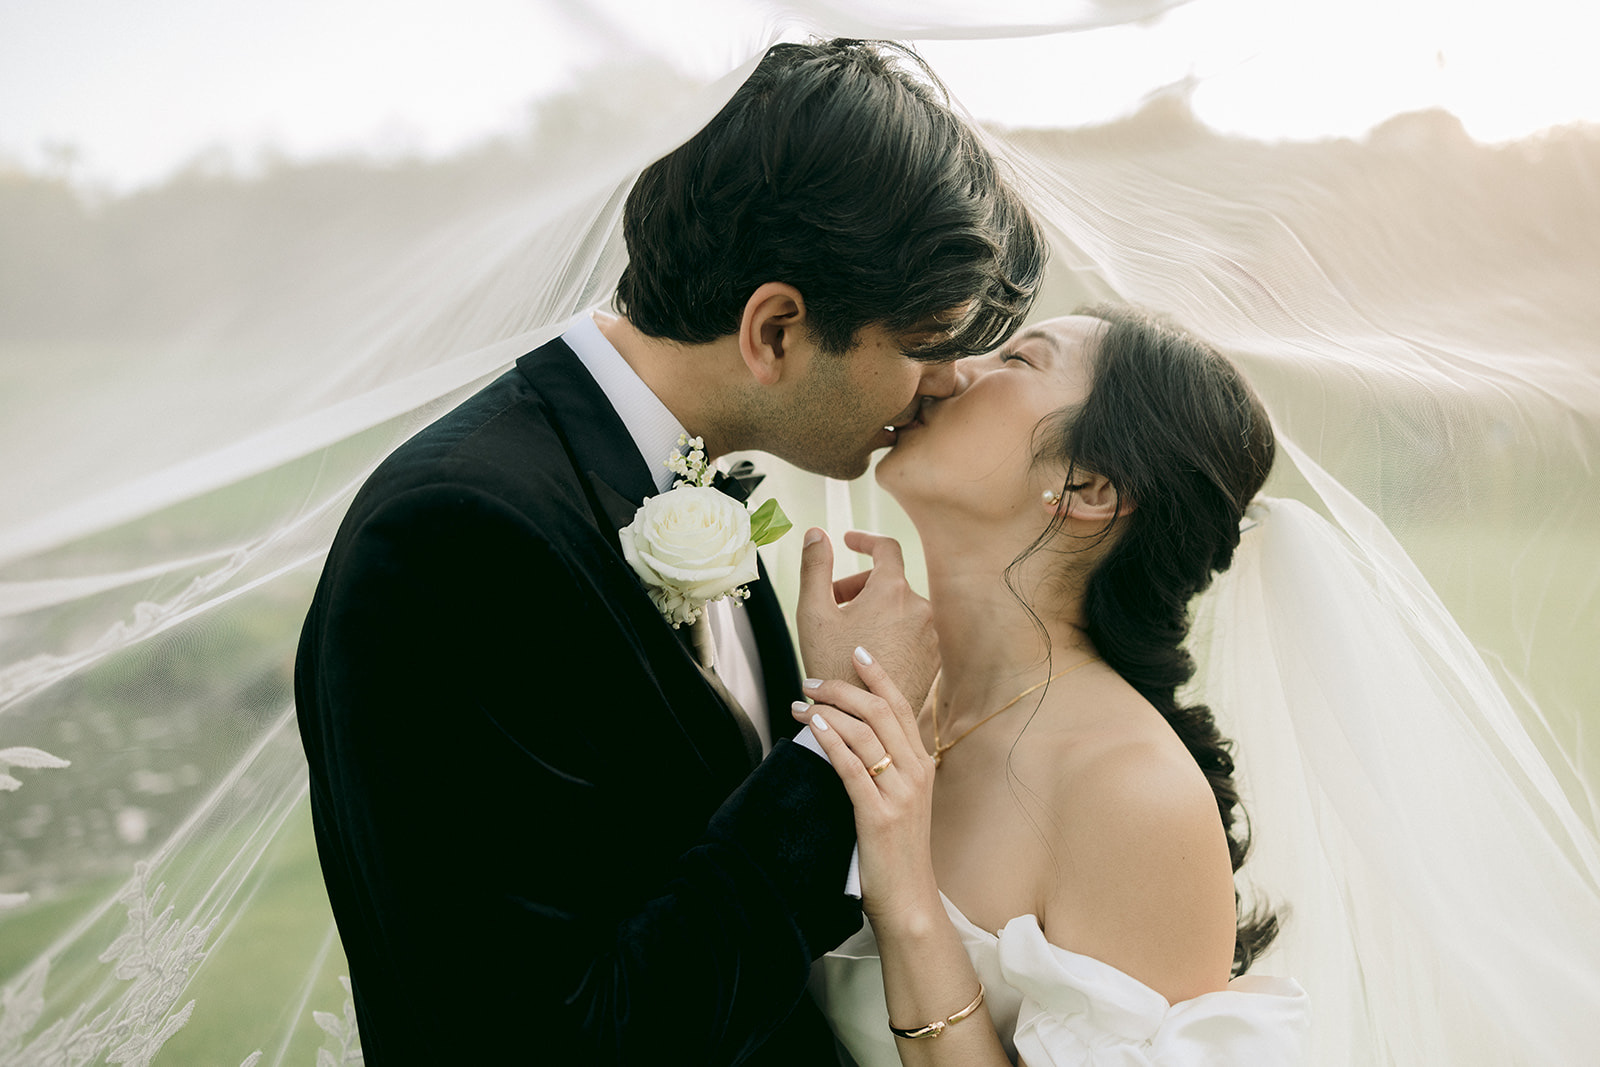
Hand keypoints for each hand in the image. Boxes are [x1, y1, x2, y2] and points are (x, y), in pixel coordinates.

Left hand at [793, 648, 940, 927]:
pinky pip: (851, 766)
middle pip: (880, 711)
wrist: (910, 900)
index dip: (879, 676)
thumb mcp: (903, 801)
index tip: (856, 652)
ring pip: (864, 732)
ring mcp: (900, 793)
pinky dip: (831, 739)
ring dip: (829, 709)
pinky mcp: (878, 814)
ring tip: (800, 702)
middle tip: (811, 680)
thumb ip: (889, 768)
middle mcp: (916, 773)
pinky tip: (813, 724)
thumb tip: (854, 736)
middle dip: (843, 687)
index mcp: (923, 765)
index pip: (902, 706)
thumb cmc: (899, 852)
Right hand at [796, 529, 938, 710]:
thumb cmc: (832, 666)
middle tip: (833, 604)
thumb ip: (815, 566)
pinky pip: (910, 633)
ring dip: (875, 612)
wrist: (860, 721)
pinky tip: (866, 656)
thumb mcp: (813, 612)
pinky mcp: (933, 659)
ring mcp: (930, 635)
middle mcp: (920, 608)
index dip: (865, 540)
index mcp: (892, 590)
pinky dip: (890, 634)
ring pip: (900, 609)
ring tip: (848, 636)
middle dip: (860, 586)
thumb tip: (815, 533)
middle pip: (889, 582)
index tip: (849, 543)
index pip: (885, 548)